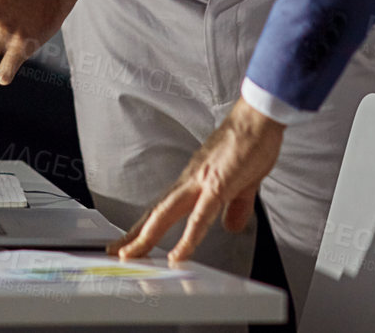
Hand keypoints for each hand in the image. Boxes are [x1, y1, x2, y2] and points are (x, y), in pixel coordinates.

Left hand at [109, 99, 285, 264]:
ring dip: (146, 236)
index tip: (131, 241)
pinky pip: (199, 218)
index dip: (146, 226)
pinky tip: (178, 255)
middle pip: (155, 213)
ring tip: (130, 255)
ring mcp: (200, 182)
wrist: (258, 119)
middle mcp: (190, 181)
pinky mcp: (217, 185)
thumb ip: (236, 206)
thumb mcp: (244, 183)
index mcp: (194, 181)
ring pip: (165, 214)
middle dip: (135, 235)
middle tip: (116, 252)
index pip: (164, 209)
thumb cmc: (251, 142)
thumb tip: (230, 226)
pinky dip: (187, 239)